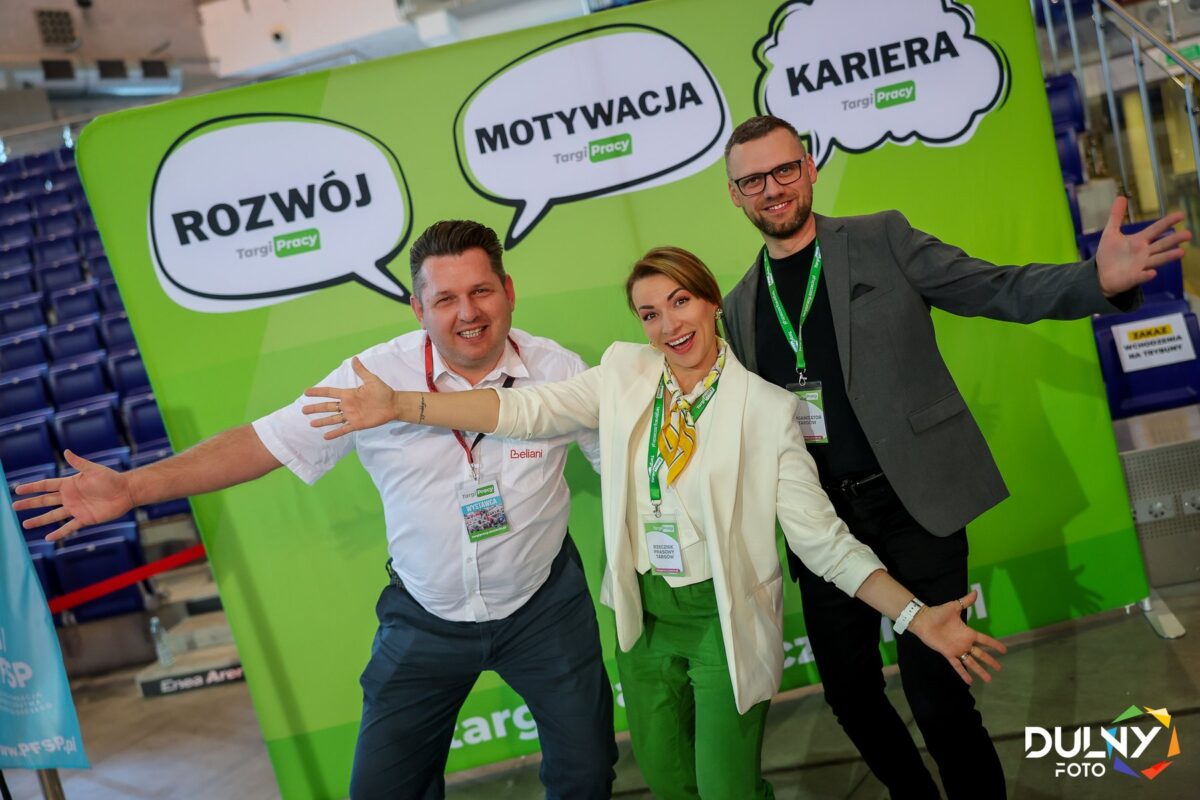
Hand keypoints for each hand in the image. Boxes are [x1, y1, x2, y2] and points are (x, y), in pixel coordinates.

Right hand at [12, 450, 135, 540]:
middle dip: (30, 503)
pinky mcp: (85, 518)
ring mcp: (76, 509)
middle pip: (45, 501)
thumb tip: (66, 451)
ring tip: (25, 524)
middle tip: (14, 507)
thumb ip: (79, 463)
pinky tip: (48, 538)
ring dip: (39, 520)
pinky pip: (69, 527)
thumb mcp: (94, 470)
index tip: (17, 489)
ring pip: (53, 516)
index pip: (46, 485)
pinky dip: (59, 532)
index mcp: (69, 484)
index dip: (32, 487)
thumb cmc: (111, 478)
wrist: (126, 491)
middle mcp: (70, 497)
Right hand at [302, 357, 396, 439]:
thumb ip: (361, 371)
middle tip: (303, 410)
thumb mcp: (371, 380)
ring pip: (333, 418)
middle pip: (328, 406)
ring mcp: (351, 415)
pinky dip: (335, 433)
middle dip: (316, 408)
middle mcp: (347, 405)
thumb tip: (354, 358)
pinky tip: (326, 436)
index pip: (330, 392)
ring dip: (323, 421)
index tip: (306, 392)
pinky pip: (344, 429)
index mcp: (348, 394)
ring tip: (312, 424)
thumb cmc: (383, 392)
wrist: (393, 404)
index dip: (318, 392)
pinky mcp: (357, 424)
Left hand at [909, 590, 1006, 684]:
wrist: (924, 620)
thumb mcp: (954, 606)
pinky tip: (969, 681)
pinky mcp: (948, 653)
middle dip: (990, 661)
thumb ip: (965, 602)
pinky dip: (963, 673)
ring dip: (980, 670)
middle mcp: (964, 642)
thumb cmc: (938, 613)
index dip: (994, 644)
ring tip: (989, 679)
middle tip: (1000, 668)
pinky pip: (957, 665)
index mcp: (968, 632)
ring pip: (971, 662)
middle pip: (980, 654)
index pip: (985, 640)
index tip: (1004, 650)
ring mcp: (957, 649)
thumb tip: (975, 591)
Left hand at [1095, 196, 1190, 296]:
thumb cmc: (1109, 254)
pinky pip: (1142, 276)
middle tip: (1188, 234)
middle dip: (1174, 240)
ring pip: (1157, 260)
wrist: (1101, 275)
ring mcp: (1141, 265)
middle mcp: (1144, 252)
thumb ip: (1116, 216)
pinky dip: (1146, 275)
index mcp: (1139, 241)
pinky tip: (1152, 273)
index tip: (1181, 215)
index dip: (1167, 222)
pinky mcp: (1134, 278)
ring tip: (1181, 252)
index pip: (1156, 229)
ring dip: (1168, 256)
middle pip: (1161, 245)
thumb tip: (1121, 197)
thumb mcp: (1110, 233)